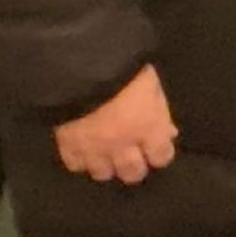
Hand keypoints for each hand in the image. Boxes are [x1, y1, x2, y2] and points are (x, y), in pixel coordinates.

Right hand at [53, 64, 177, 184]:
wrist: (79, 63)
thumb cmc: (124, 66)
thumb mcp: (150, 82)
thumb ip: (160, 110)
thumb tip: (168, 133)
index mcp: (148, 127)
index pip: (161, 157)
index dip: (159, 153)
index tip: (156, 147)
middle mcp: (122, 144)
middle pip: (132, 173)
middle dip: (134, 167)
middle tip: (131, 157)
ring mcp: (93, 148)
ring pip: (102, 173)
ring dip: (106, 165)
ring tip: (105, 154)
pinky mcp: (67, 144)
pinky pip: (74, 164)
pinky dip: (79, 159)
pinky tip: (82, 150)